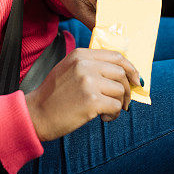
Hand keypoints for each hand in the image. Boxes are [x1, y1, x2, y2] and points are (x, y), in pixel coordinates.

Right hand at [24, 48, 139, 140]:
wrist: (37, 114)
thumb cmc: (54, 95)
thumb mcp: (68, 69)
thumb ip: (91, 65)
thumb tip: (122, 73)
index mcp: (80, 55)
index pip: (115, 55)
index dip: (130, 68)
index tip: (136, 80)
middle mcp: (85, 65)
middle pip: (121, 73)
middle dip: (127, 89)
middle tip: (123, 102)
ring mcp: (88, 82)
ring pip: (120, 90)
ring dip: (119, 104)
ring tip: (107, 112)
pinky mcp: (92, 101)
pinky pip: (116, 106)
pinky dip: (114, 114)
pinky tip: (103, 118)